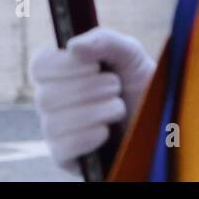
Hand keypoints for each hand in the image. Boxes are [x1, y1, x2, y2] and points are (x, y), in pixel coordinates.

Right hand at [29, 27, 155, 173]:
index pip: (39, 66)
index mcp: (60, 73)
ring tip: (118, 108)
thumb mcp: (130, 54)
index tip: (94, 66)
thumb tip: (72, 46)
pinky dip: (87, 137)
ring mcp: (56, 131)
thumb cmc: (140, 85)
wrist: (160, 124)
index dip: (63, 65)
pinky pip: (62, 148)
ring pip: (54, 123)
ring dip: (93, 112)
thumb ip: (104, 40)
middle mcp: (51, 102)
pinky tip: (106, 131)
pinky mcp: (65, 157)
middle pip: (46, 95)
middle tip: (115, 87)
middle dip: (88, 89)